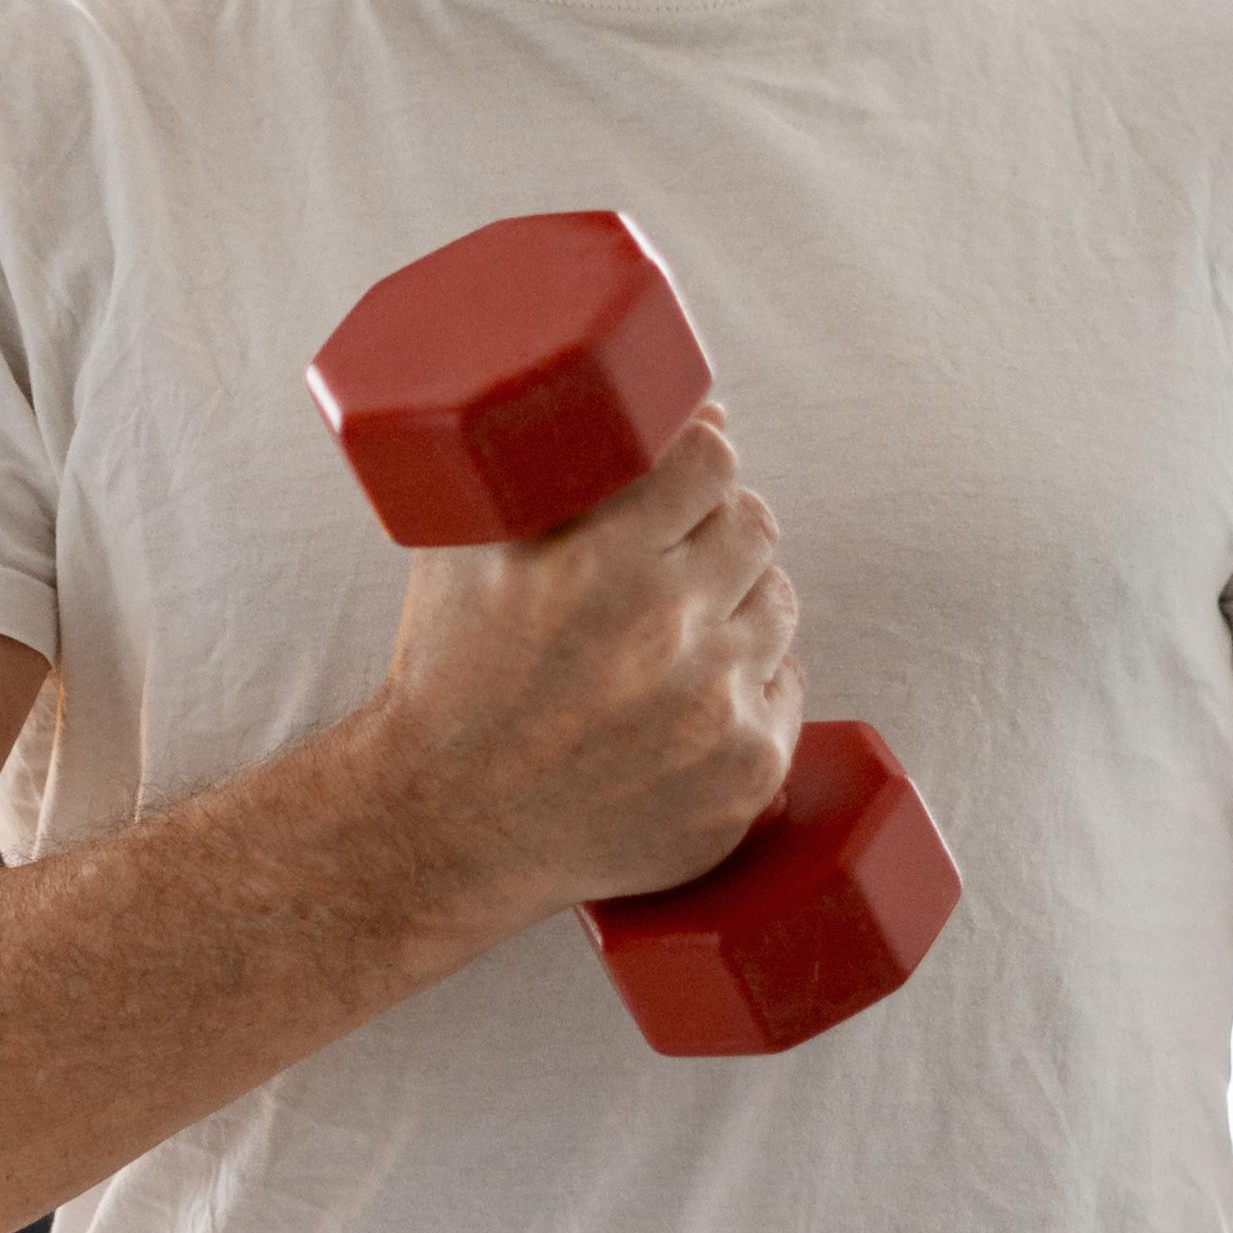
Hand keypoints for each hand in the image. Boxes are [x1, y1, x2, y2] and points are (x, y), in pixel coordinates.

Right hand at [353, 404, 802, 920]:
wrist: (446, 828)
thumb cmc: (451, 673)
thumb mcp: (467, 550)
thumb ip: (550, 468)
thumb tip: (676, 404)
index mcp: (598, 558)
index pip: (712, 460)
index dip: (702, 457)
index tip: (686, 472)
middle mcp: (666, 629)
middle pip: (754, 525)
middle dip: (720, 527)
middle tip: (679, 554)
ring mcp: (714, 706)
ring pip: (778, 603)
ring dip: (741, 602)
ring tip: (678, 631)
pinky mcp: (746, 771)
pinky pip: (786, 687)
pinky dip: (750, 684)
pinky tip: (693, 696)